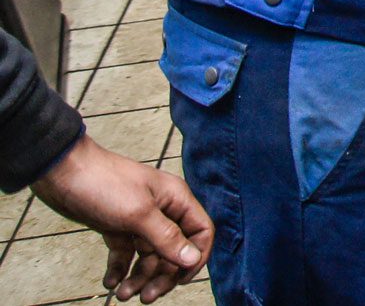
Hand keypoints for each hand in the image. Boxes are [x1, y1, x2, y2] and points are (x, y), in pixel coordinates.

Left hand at [31, 135, 212, 302]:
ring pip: (149, 255)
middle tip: (146, 296)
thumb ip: (167, 237)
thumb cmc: (104, 183)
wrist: (62, 173)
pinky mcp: (118, 226)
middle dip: (162, 275)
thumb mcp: (138, 214)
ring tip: (123, 293)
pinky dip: (120, 269)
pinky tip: (111, 282)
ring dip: (139, 277)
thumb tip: (193, 258)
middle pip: (174, 249)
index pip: (200, 231)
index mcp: (176, 200)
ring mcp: (139, 219)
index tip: (181, 281)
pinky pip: (126, 253)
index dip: (196, 257)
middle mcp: (162, 210)